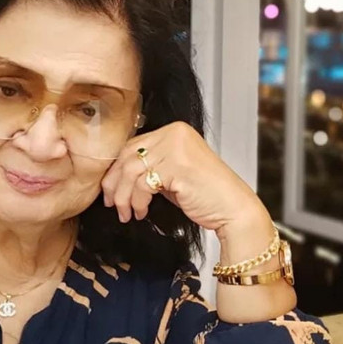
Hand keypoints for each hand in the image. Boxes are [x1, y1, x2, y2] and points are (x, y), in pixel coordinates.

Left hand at [100, 122, 267, 231]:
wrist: (232, 208)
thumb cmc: (206, 194)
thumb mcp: (174, 172)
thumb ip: (152, 165)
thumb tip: (117, 175)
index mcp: (175, 130)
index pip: (133, 145)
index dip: (116, 169)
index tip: (110, 188)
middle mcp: (175, 134)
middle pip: (128, 155)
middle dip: (114, 183)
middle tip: (112, 203)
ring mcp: (176, 148)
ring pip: (131, 171)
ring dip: (124, 197)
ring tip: (127, 213)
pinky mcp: (176, 166)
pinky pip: (143, 184)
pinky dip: (137, 202)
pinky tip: (141, 212)